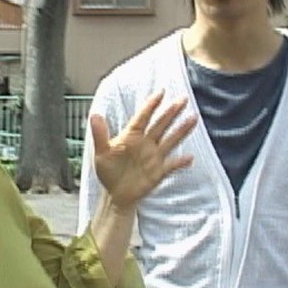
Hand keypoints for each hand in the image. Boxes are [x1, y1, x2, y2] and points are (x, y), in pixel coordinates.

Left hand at [90, 90, 196, 210]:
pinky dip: (181, 162)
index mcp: (131, 136)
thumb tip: (94, 115)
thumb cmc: (109, 171)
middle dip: (172, 112)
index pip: (143, 117)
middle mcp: (146, 143)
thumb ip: (100, 134)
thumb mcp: (101, 153)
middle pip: (161, 125)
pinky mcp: (159, 171)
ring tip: (193, 118)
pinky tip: (190, 158)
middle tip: (183, 99)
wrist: (116, 194)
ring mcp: (154, 156)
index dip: (151, 105)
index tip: (160, 93)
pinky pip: (172, 165)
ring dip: (181, 130)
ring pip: (170, 140)